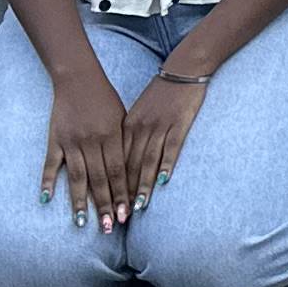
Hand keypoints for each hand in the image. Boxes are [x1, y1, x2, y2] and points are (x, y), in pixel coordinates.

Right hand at [40, 64, 135, 227]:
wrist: (79, 78)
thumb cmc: (105, 100)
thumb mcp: (123, 118)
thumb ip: (124, 145)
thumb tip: (131, 174)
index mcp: (113, 136)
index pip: (119, 172)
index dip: (122, 195)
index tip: (127, 215)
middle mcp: (93, 141)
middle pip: (100, 179)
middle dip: (105, 205)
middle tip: (110, 227)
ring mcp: (72, 141)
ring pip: (77, 177)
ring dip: (80, 202)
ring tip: (83, 223)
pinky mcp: (55, 139)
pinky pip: (50, 164)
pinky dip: (48, 181)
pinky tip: (47, 199)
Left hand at [118, 68, 208, 217]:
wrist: (181, 70)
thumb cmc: (159, 93)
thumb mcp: (138, 112)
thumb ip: (129, 134)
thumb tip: (120, 160)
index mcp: (126, 126)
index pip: (115, 161)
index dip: (110, 186)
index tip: (106, 206)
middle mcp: (139, 128)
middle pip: (129, 166)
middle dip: (122, 193)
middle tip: (117, 216)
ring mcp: (159, 126)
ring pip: (147, 161)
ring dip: (141, 186)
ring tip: (137, 207)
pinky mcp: (178, 124)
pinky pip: (171, 148)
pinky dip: (166, 165)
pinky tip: (163, 181)